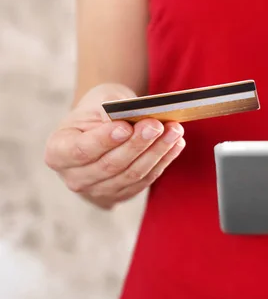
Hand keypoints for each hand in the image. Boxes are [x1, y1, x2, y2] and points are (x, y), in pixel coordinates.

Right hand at [44, 83, 185, 209]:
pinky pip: (145, 180)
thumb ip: (108, 111)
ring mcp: (98, 191)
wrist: (101, 127)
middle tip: (157, 125)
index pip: (81, 150)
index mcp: (58, 152)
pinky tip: (177, 143)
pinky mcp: (121, 195)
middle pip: (111, 165)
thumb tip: (127, 120)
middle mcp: (74, 177)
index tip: (125, 127)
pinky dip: (163, 161)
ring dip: (157, 153)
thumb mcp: (96, 103)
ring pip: (132, 175)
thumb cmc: (97, 112)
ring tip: (174, 131)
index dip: (104, 140)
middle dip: (138, 144)